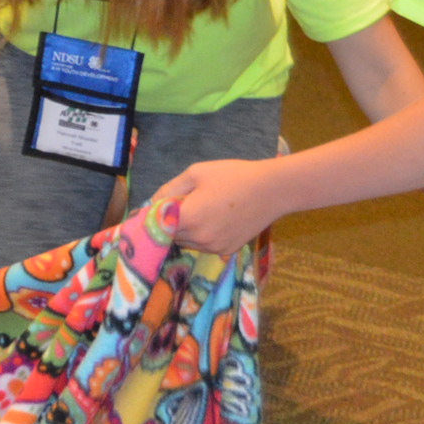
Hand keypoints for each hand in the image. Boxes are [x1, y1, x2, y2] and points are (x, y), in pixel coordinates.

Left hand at [156, 158, 284, 254]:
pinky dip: (200, 236)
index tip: (151, 208)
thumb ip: (169, 189)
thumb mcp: (196, 173)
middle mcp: (199, 238)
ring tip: (200, 210)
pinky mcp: (226, 251)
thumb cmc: (233, 176)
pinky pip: (202, 246)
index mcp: (188, 218)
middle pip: (169, 235)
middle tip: (179, 204)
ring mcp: (213, 248)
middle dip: (167, 222)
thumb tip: (152, 203)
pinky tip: (213, 219)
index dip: (151, 216)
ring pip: (185, 242)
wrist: (272, 190)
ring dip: (183, 231)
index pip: (155, 224)